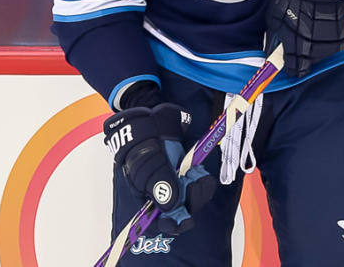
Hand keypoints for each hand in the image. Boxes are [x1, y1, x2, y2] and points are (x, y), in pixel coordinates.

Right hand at [103, 102, 214, 233]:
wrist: (147, 120)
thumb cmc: (141, 146)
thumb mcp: (146, 166)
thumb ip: (160, 186)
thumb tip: (173, 208)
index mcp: (152, 197)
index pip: (165, 220)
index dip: (176, 222)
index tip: (185, 218)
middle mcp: (167, 192)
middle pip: (186, 208)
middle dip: (194, 197)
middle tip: (192, 179)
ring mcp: (179, 181)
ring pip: (197, 194)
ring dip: (200, 185)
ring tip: (193, 170)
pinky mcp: (190, 169)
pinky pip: (202, 179)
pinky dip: (202, 175)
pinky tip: (196, 166)